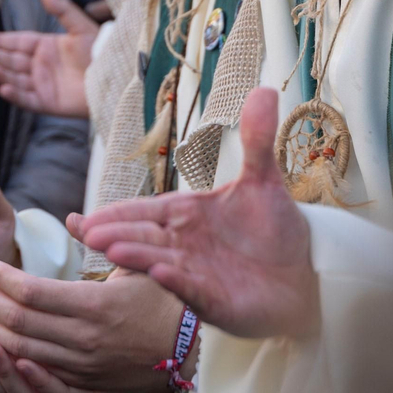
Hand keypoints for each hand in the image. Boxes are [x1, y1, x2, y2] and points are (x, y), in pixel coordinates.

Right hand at [0, 0, 97, 118]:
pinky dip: (15, 95)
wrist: (119, 78)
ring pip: (16, 79)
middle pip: (13, 60)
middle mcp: (41, 66)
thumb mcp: (82, 28)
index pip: (18, 42)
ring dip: (1, 74)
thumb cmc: (104, 52)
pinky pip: (28, 100)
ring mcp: (43, 85)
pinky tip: (4, 88)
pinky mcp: (49, 103)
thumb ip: (63, 11)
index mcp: (47, 47)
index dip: (0, 40)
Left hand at [0, 257, 182, 392]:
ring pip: (22, 353)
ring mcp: (84, 370)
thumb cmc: (164, 301)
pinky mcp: (85, 391)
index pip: (33, 293)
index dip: (3, 280)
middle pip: (19, 323)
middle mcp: (85, 340)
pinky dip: (12, 371)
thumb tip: (71, 217)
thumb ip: (100, 241)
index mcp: (95, 306)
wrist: (194, 353)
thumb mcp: (137, 265)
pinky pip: (40, 386)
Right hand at [81, 86, 319, 338]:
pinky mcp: (217, 302)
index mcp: (184, 216)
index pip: (142, 213)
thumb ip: (256, 139)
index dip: (114, 215)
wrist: (308, 275)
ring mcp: (197, 275)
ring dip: (137, 258)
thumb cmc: (275, 230)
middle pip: (142, 238)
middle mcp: (182, 246)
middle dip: (116, 235)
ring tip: (114, 250)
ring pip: (159, 264)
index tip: (84, 220)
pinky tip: (161, 273)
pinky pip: (193, 292)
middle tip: (89, 233)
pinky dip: (176, 284)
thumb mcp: (264, 181)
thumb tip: (262, 89)